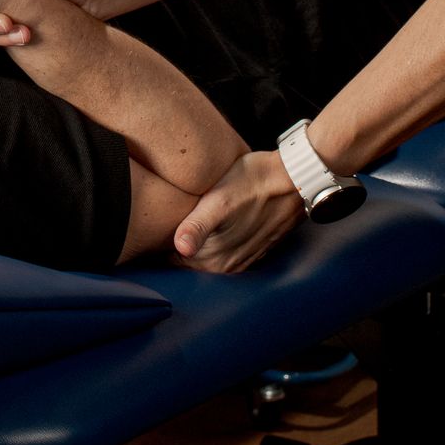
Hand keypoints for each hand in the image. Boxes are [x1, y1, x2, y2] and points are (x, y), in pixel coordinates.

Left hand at [172, 149, 302, 273]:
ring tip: (183, 218)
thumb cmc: (253, 183)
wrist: (295, 177)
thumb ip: (197, 227)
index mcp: (216, 260)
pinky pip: (224, 250)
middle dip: (174, 245)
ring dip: (195, 242)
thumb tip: (181, 249)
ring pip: (206, 256)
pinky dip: (214, 240)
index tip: (150, 227)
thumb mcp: (219, 201)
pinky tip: (210, 221)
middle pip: (188, 260)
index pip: (173, 261)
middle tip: (161, 219)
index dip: (159, 244)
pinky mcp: (253, 248)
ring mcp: (243, 259)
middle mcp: (229, 267)